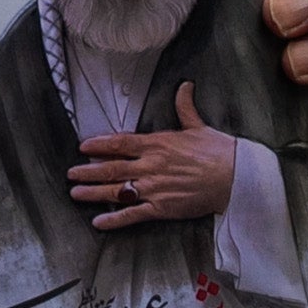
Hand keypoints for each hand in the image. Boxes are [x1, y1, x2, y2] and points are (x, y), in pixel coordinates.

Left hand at [68, 84, 236, 229]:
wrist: (236, 178)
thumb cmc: (219, 151)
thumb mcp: (199, 126)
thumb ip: (185, 107)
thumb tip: (185, 86)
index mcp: (158, 144)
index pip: (121, 143)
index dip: (100, 145)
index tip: (84, 146)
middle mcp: (151, 166)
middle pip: (112, 168)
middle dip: (88, 171)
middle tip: (71, 173)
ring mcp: (154, 188)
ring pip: (116, 191)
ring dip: (94, 193)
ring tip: (75, 193)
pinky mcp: (161, 208)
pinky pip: (132, 214)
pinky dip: (114, 219)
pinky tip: (98, 221)